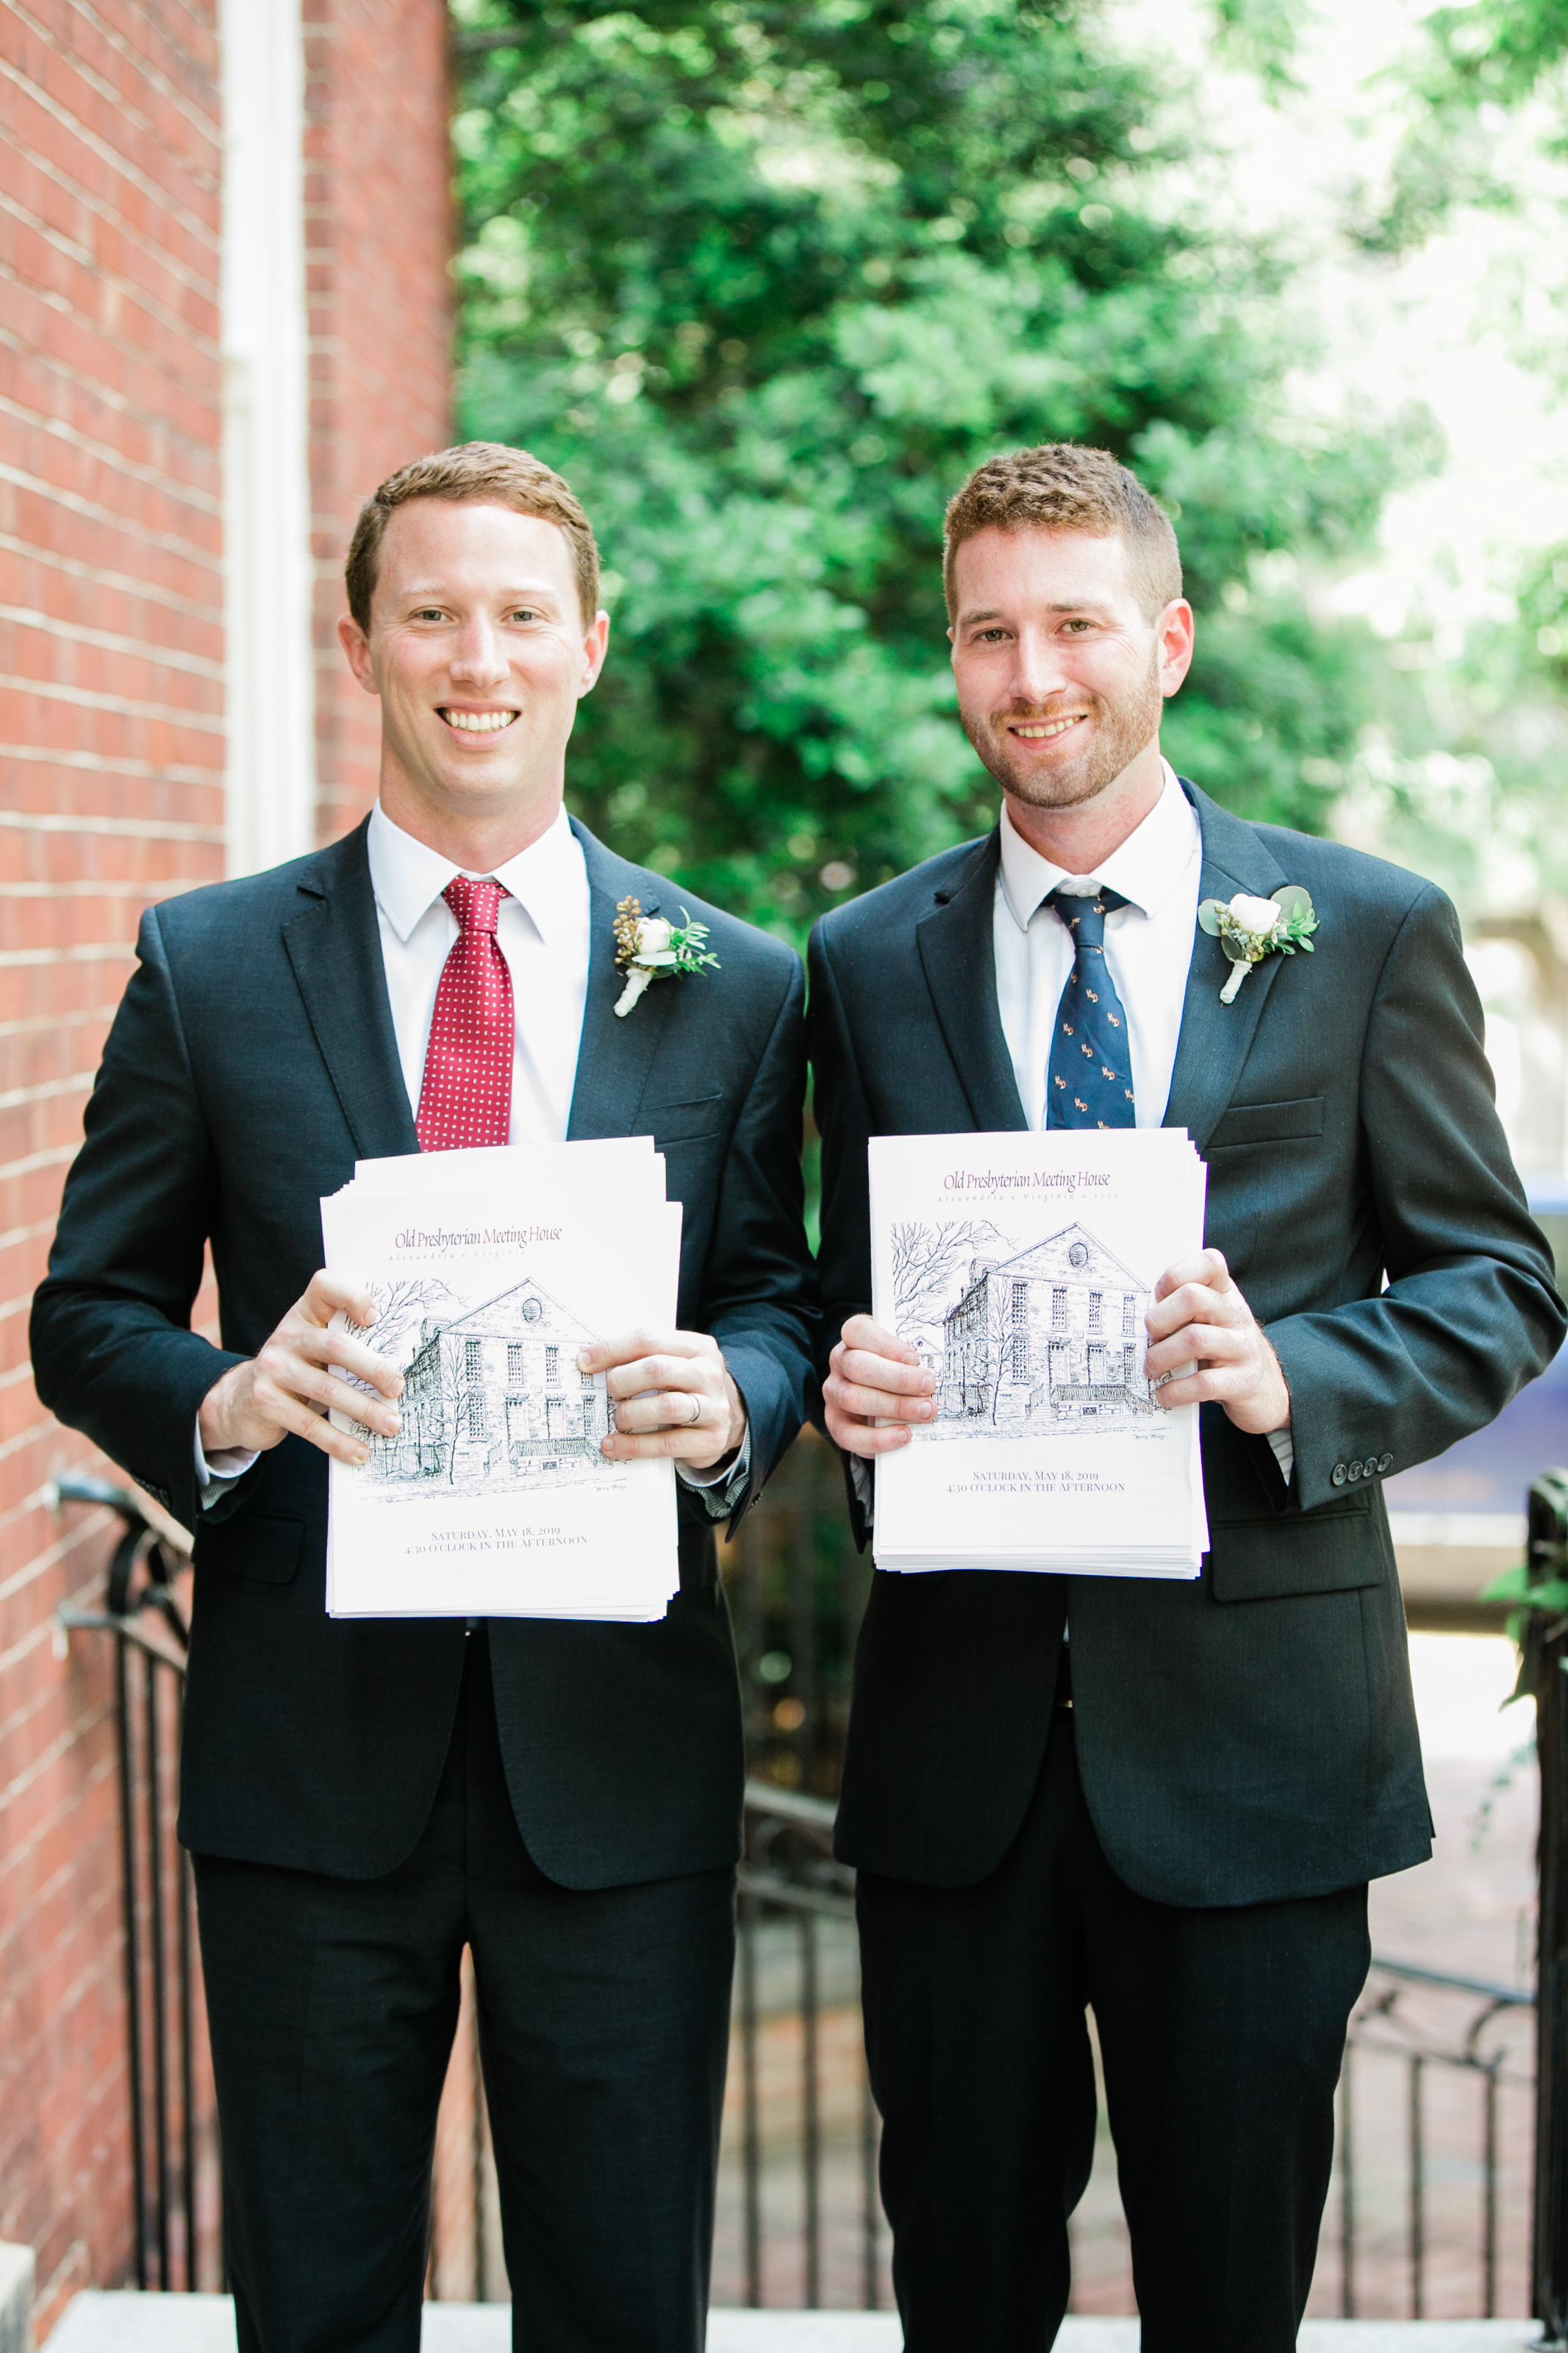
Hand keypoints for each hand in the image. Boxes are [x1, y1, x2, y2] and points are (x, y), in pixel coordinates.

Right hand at [198, 1271, 402, 1467]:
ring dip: (364, 1410)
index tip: (375, 1316)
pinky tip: (360, 1452)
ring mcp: (273, 1367)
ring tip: (391, 1425)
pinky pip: (309, 1424)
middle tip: (398, 1388)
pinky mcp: (265, 1401)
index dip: (350, 1296)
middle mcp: (288, 1335)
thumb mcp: (316, 1348)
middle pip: (336, 1346)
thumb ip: (348, 1346)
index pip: (325, 1287)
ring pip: (326, 1389)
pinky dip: (338, 1441)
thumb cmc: (299, 1369)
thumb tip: (400, 1374)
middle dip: (372, 1368)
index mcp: (306, 1313)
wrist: (242, 1400)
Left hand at [582, 1329, 746, 1470]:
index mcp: (697, 1347)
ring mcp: (714, 1407)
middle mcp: (709, 1373)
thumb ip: (643, 1359)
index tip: (585, 1361)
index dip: (612, 1349)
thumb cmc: (687, 1388)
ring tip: (617, 1420)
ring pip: (666, 1406)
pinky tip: (614, 1445)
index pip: (648, 1339)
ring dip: (630, 1414)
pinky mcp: (711, 1439)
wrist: (730, 1419)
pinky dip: (635, 1445)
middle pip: (657, 1369)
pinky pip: (667, 1443)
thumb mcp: (674, 1364)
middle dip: (622, 1381)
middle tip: (609, 1392)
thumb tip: (590, 1362)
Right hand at [823, 1314, 936, 1457]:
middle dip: (898, 1379)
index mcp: (854, 1339)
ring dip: (895, 1407)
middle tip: (929, 1386)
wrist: (878, 1400)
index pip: (858, 1331)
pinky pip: (850, 1435)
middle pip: (858, 1366)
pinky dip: (879, 1438)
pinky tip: (904, 1434)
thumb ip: (912, 1360)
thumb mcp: (902, 1357)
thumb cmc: (896, 1371)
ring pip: (854, 1398)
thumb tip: (936, 1371)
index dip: (885, 1344)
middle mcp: (840, 1363)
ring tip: (925, 1411)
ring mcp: (834, 1393)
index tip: (913, 1357)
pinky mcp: (836, 1423)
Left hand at [1143, 1249, 1289, 1434]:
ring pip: (1196, 1340)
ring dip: (1161, 1357)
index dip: (1175, 1275)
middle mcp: (1237, 1315)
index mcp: (1226, 1295)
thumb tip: (1133, 1313)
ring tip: (1151, 1369)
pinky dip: (1176, 1390)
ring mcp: (1243, 1348)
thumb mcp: (1210, 1321)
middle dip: (1160, 1318)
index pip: (1209, 1263)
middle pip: (1194, 1298)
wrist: (1267, 1390)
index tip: (1157, 1297)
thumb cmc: (1224, 1350)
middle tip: (1150, 1338)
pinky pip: (1203, 1383)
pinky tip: (1165, 1394)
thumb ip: (1183, 1309)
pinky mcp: (1244, 1382)